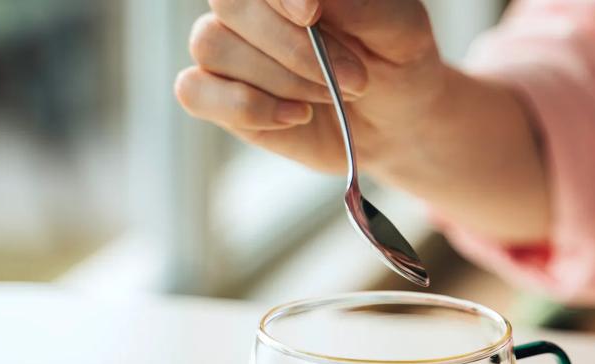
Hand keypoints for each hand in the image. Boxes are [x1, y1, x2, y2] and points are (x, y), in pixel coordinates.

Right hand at [175, 0, 448, 173]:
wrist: (396, 121)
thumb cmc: (397, 62)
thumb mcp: (400, 31)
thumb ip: (361, 7)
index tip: (311, 12)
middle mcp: (250, 6)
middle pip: (228, 5)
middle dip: (292, 48)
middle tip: (354, 79)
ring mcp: (228, 47)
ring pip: (213, 46)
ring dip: (281, 80)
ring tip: (332, 96)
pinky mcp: (218, 95)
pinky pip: (194, 91)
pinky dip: (248, 107)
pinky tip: (297, 117)